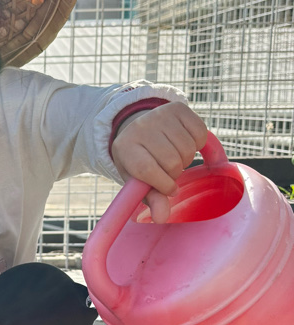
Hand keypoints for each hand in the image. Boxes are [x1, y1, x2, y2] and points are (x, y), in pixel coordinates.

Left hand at [111, 103, 207, 223]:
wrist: (140, 128)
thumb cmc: (140, 160)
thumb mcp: (140, 180)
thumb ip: (151, 198)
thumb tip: (161, 217)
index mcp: (125, 148)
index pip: (147, 170)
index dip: (162, 184)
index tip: (168, 188)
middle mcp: (140, 128)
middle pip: (172, 161)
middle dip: (175, 172)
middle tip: (168, 169)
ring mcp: (159, 115)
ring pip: (188, 148)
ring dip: (186, 158)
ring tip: (174, 155)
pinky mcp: (178, 107)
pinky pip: (200, 133)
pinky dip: (198, 143)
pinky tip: (184, 142)